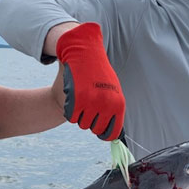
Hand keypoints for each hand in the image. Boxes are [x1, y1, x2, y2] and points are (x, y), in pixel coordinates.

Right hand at [56, 22, 124, 140]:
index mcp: (118, 104)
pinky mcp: (76, 99)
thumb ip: (113, 110)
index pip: (112, 133)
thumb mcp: (113, 90)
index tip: (100, 135)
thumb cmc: (100, 72)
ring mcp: (91, 103)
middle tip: (88, 111)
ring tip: (82, 100)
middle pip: (95, 129)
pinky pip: (71, 116)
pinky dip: (70, 111)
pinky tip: (73, 99)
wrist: (85, 53)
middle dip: (90, 123)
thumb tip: (113, 133)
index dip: (105, 136)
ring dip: (80, 116)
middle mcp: (106, 105)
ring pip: (82, 124)